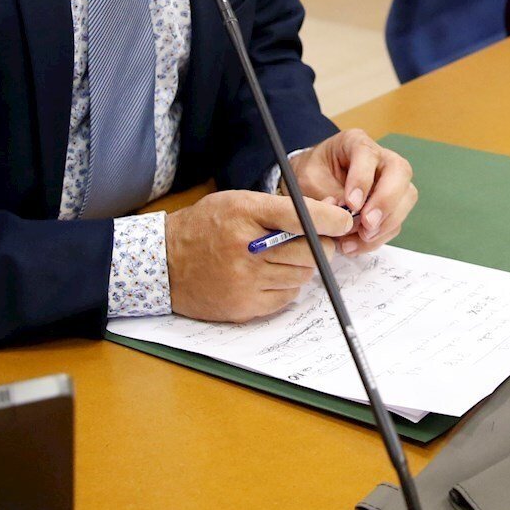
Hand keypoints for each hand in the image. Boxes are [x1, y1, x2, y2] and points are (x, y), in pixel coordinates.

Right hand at [166, 191, 354, 321]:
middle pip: (309, 251)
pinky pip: (286, 298)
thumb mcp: (237, 202)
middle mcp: (244, 249)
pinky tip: (268, 276)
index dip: (328, 219)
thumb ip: (278, 208)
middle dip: (321, 246)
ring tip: (281, 258)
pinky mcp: (244, 307)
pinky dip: (286, 287)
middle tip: (317, 242)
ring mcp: (244, 281)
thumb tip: (326, 216)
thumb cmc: (205, 226)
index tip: (344, 221)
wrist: (165, 263)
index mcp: (242, 213)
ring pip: (302, 276)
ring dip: (301, 267)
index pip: (298, 215)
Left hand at [285, 129, 417, 256]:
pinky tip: (357, 244)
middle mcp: (379, 158)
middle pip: (400, 172)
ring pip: (406, 198)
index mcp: (355, 142)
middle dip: (386, 202)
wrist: (311, 183)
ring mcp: (390, 180)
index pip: (367, 155)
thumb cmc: (311, 174)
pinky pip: (394, 221)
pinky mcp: (390, 203)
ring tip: (359, 238)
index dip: (362, 180)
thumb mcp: (309, 181)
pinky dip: (378, 237)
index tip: (351, 204)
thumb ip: (328, 196)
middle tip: (367, 224)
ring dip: (385, 224)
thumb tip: (347, 218)